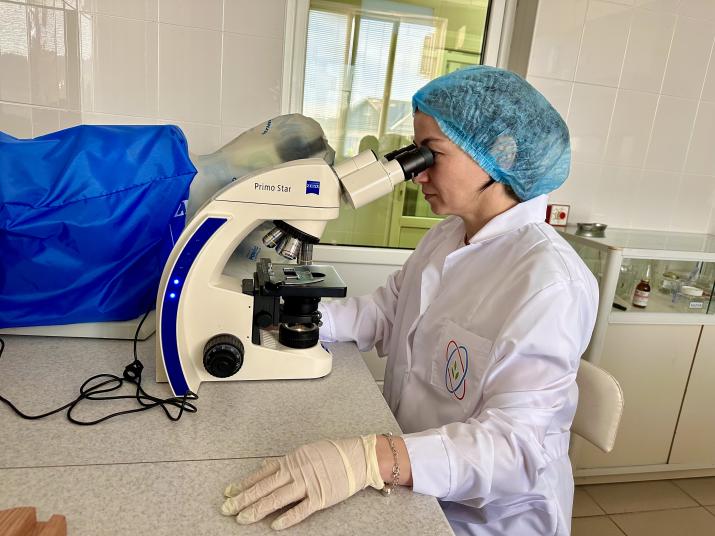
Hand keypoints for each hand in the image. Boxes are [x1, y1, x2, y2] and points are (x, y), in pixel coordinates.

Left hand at [221, 435, 383, 529]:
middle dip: (244, 498)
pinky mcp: (321, 497)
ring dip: (258, 509)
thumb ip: (285, 461)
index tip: (228, 492)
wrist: (358, 457)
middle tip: (227, 508)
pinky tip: (274, 525)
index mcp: (292, 460)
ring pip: (277, 498)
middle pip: (265, 487)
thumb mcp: (305, 451)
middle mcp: (296, 471)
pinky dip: (288, 518)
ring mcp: (308, 484)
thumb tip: (265, 465)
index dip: (244, 484)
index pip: (262, 474)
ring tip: (242, 518)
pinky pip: (301, 509)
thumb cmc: (333, 453)